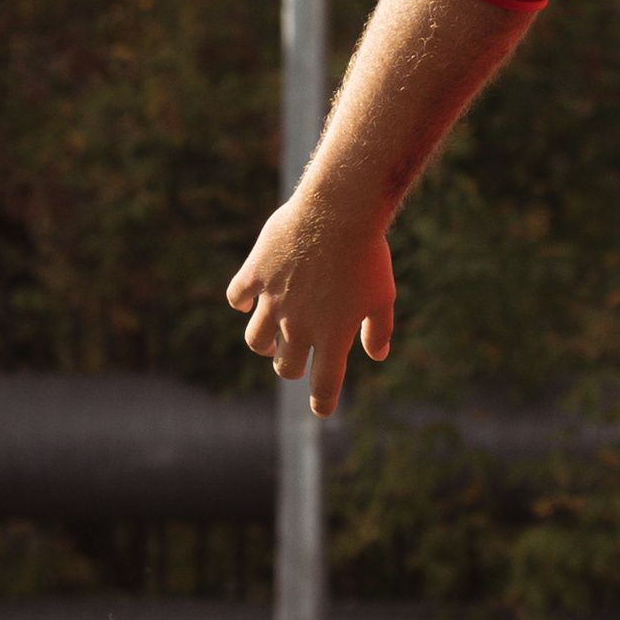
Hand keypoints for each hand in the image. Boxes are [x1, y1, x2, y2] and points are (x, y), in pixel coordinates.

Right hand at [226, 184, 395, 414]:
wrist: (339, 210)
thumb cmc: (368, 254)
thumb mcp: (382, 296)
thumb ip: (379, 330)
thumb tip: (378, 355)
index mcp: (333, 335)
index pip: (324, 384)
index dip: (322, 402)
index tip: (322, 409)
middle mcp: (299, 325)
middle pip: (286, 367)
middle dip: (292, 367)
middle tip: (299, 357)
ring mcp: (274, 301)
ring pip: (255, 341)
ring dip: (263, 344)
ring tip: (270, 336)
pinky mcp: (256, 273)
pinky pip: (236, 296)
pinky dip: (241, 301)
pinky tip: (248, 299)